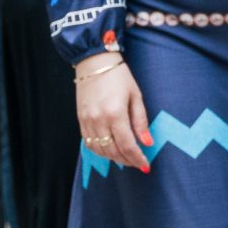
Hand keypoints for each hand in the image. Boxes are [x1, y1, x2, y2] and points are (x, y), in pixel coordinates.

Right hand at [75, 57, 153, 172]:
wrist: (94, 62)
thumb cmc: (119, 77)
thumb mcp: (136, 96)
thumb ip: (141, 121)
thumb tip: (147, 142)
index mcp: (115, 113)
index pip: (127, 145)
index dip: (137, 158)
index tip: (146, 165)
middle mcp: (99, 120)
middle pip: (113, 151)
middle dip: (127, 160)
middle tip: (138, 163)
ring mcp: (87, 121)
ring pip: (100, 150)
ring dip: (114, 158)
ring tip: (127, 158)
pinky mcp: (80, 120)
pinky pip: (89, 143)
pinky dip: (101, 151)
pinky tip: (111, 150)